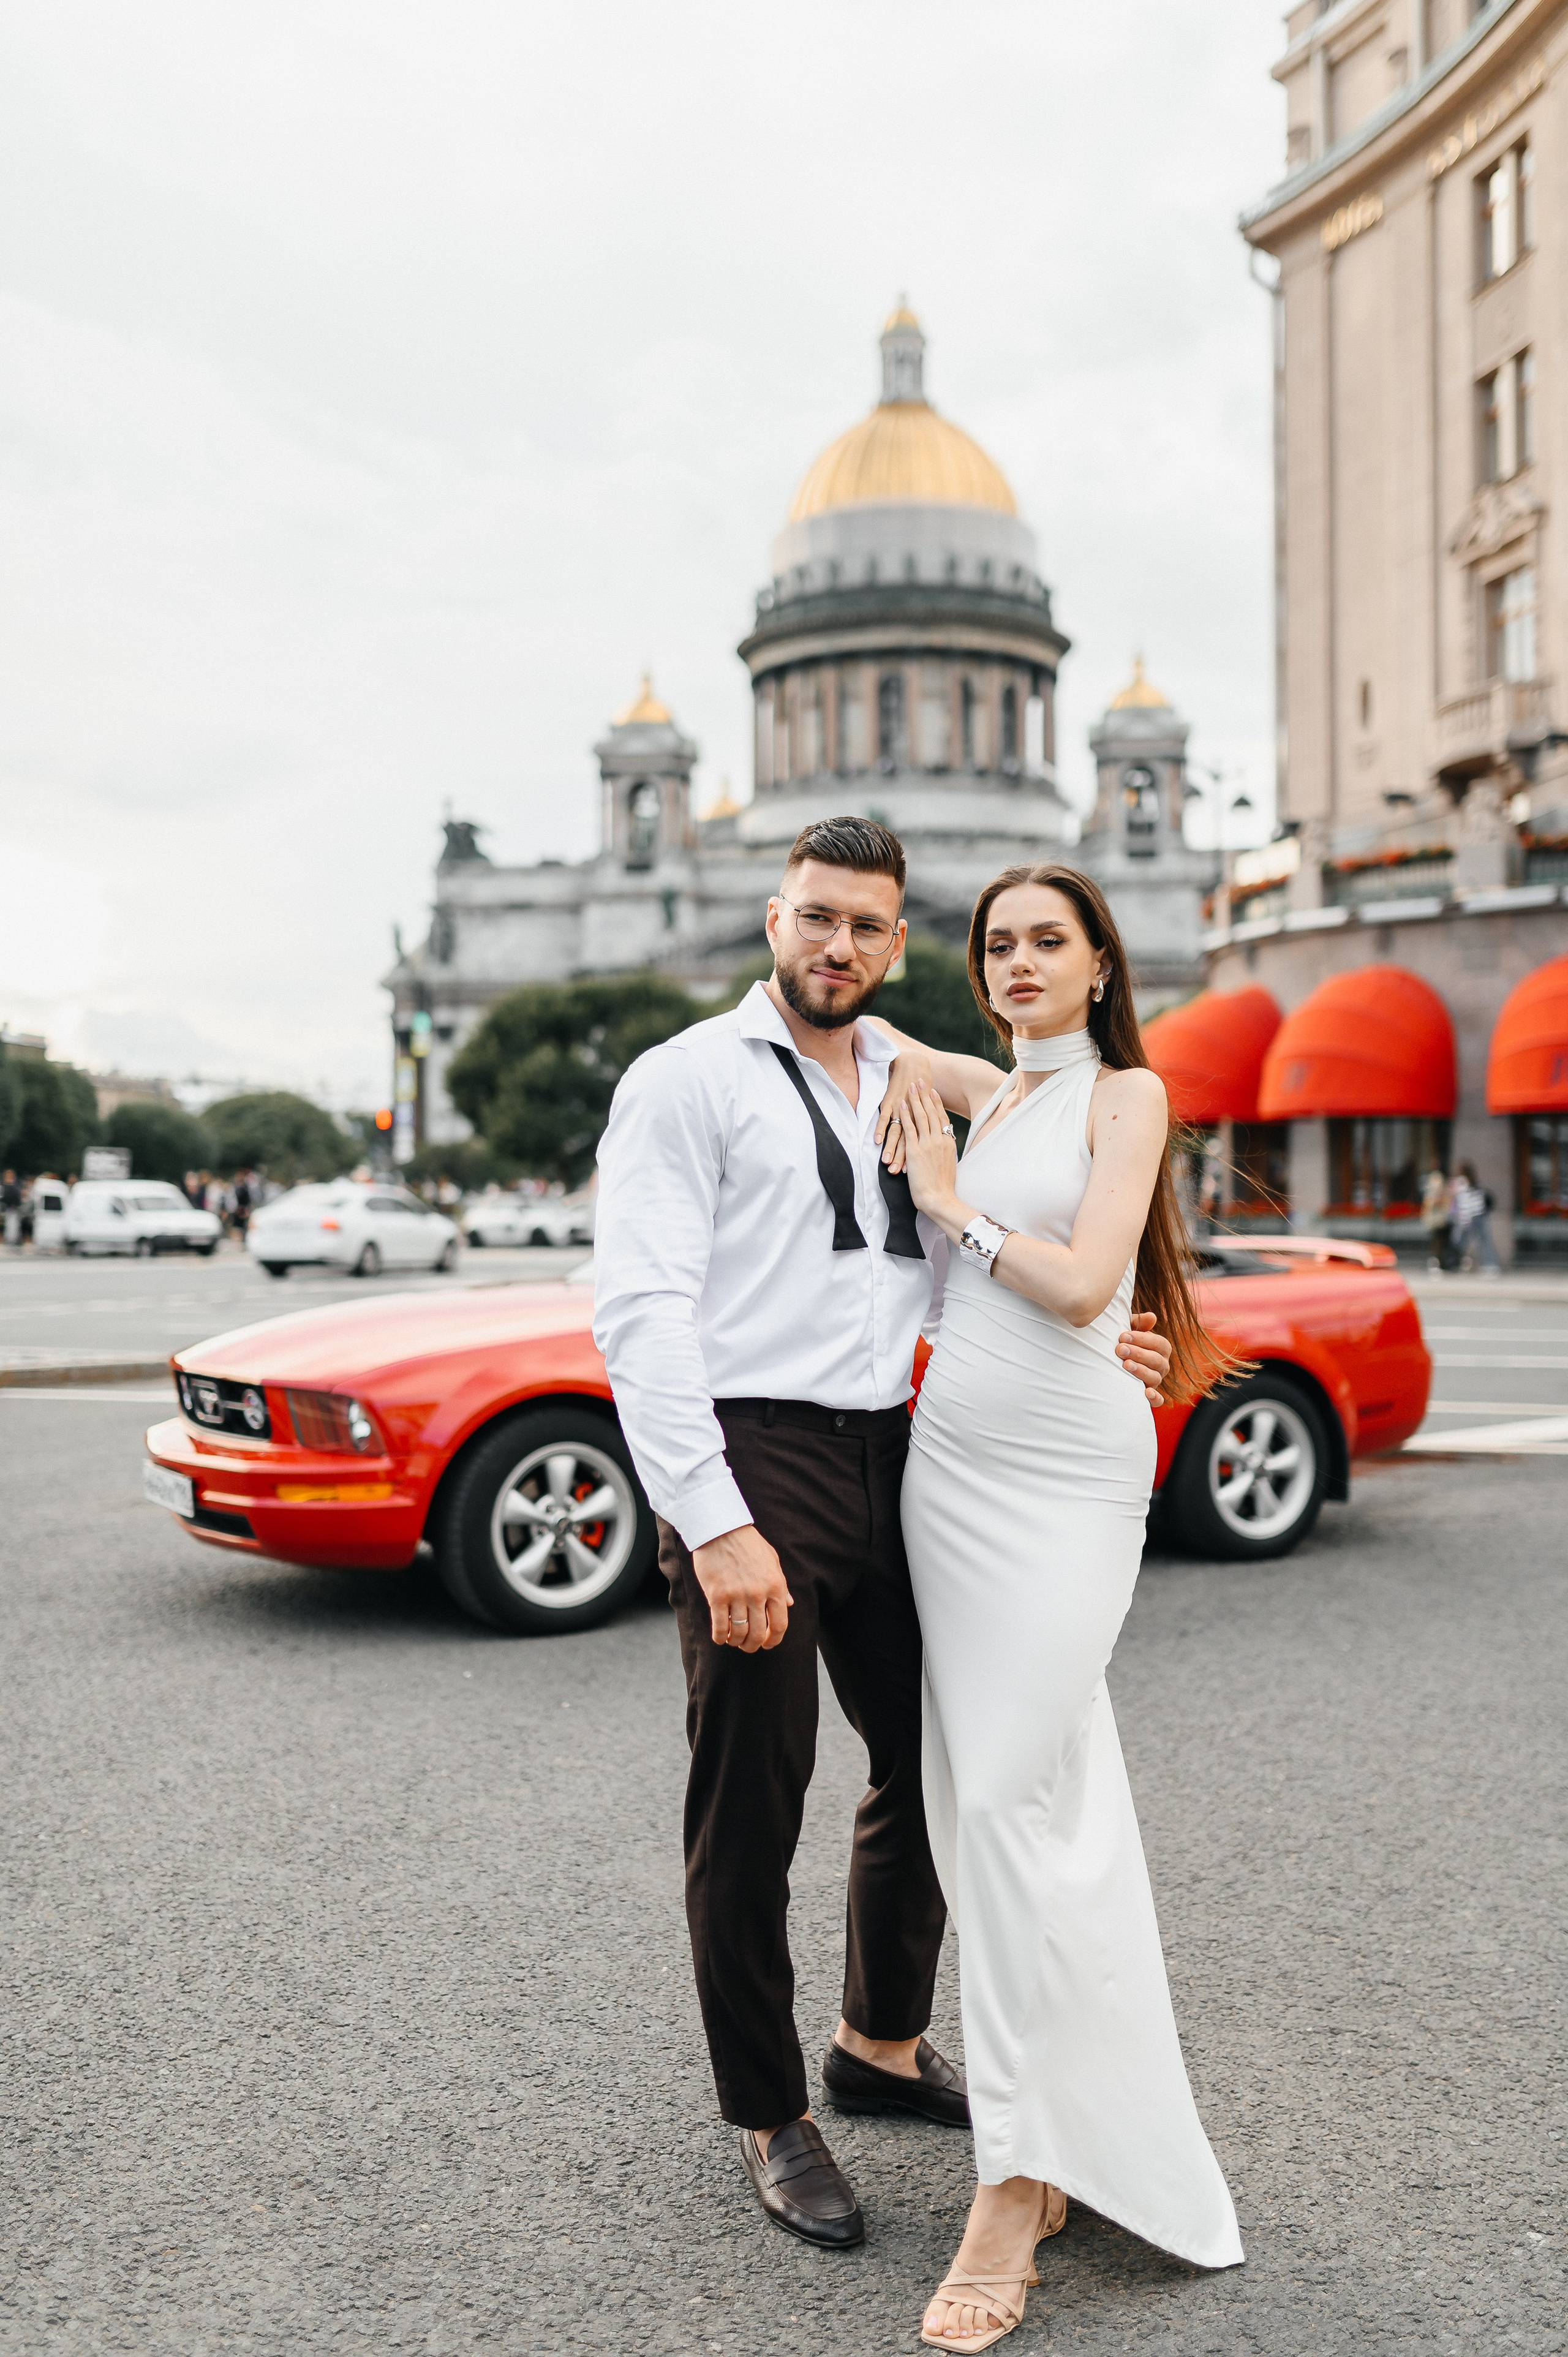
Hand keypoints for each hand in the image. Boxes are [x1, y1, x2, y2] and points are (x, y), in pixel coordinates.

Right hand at [691, 1524, 792, 1651]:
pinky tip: (720, 1638)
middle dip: (753, 1645)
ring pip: (739, 1632)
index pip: (780, 1624)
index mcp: (775, 1586)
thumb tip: (790, 1604)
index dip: (774, 1640)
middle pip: (759, 1633)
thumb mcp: (772, 1560)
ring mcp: (737, 1596)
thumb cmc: (748, 1543)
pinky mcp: (717, 1596)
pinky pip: (720, 1626)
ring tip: (734, 1641)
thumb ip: (781, 1584)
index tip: (768, 1644)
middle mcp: (758, 1594)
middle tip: (748, 1646)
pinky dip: (720, 1637)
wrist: (721, 1528)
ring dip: (737, 1642)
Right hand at [875, 1050, 933, 1173]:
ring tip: (886, 1163)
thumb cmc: (923, 1089)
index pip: (920, 1144)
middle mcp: (913, 1116)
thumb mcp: (928, 1108)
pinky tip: (875, 1141)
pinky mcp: (890, 1102)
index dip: (916, 1158)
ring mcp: (901, 1109)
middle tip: (897, 1173)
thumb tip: (927, 1141)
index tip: (914, 1174)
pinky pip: (884, 1117)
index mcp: (924, 1120)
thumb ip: (927, 1124)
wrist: (915, 1066)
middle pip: (908, 1142)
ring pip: (896, 1133)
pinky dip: (880, 1129)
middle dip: (902, 1159)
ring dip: (891, 1148)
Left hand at [899, 1078, 959, 1216]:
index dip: (936, 1103)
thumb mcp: (948, 1165)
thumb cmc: (943, 1187)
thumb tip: (943, 1148)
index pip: (942, 1118)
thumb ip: (944, 1153)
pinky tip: (902, 1105)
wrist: (939, 1199)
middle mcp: (939, 1140)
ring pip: (921, 1116)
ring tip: (910, 1086)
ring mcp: (927, 1144)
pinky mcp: (915, 1151)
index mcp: (948, 1143)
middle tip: (920, 1080)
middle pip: (931, 1112)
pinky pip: (910, 1128)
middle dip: (925, 1095)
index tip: (932, 1091)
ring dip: (915, 1100)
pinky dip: (906, 1115)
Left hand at [1117, 1311, 1171, 1405]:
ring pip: (1155, 1377)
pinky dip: (1154, 1398)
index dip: (1142, 1339)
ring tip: (1126, 1365)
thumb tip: (1151, 1317)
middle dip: (1138, 1354)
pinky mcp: (1150, 1395)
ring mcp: (1156, 1380)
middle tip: (1120, 1349)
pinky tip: (1146, 1393)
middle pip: (1157, 1360)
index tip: (1123, 1336)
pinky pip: (1158, 1400)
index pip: (1159, 1343)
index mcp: (1160, 1348)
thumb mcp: (1129, 1330)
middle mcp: (1162, 1365)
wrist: (1112, 1363)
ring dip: (1141, 1371)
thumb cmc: (1123, 1342)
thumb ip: (1138, 1323)